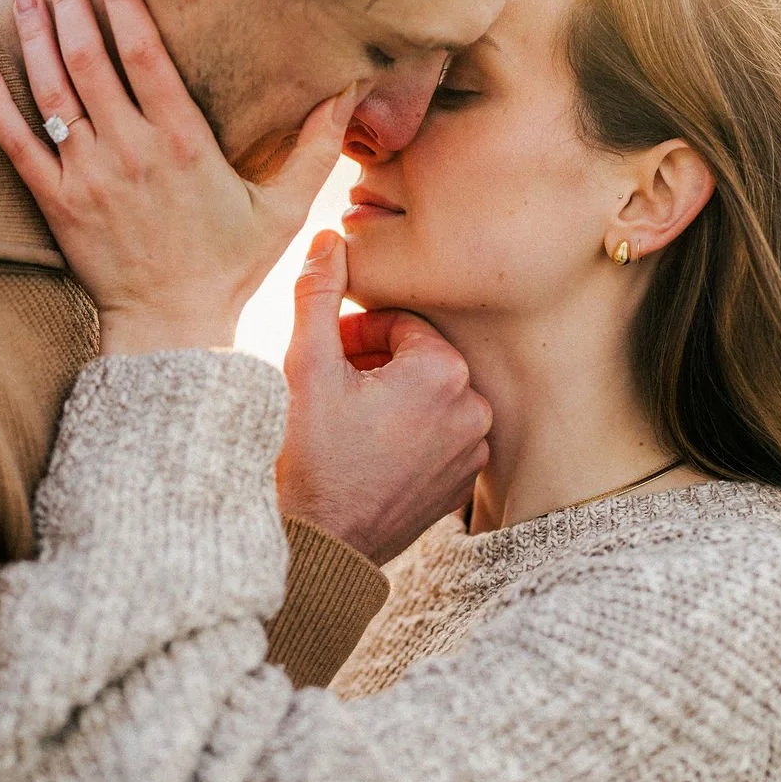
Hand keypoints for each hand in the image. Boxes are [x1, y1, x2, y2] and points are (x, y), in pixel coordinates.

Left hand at [0, 0, 361, 352]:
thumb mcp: (284, 209)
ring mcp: (88, 175)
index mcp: (183, 142)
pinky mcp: (57, 202)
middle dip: (73, 1)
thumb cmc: (229, 267)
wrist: (172, 328)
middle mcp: (130, 150)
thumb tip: (350, 91)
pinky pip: (15, 142)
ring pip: (52, 90)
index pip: (146, 54)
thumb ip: (317, 146)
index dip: (124, 2)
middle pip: (91, 58)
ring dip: (37, 34)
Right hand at [277, 231, 492, 564]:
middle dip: (374, 363)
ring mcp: (472, 450)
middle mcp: (473, 408)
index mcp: (444, 370)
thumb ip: (319, 292)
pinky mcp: (463, 484)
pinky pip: (439, 437)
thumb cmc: (308, 455)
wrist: (319, 545)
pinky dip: (407, 435)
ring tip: (347, 420)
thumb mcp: (306, 364)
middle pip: (419, 359)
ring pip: (429, 397)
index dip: (357, 333)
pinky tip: (367, 453)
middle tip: (331, 386)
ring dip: (390, 397)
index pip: (402, 323)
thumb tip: (330, 236)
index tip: (327, 355)